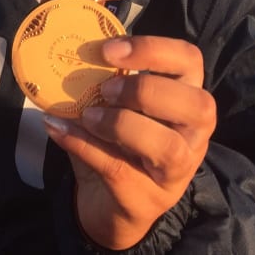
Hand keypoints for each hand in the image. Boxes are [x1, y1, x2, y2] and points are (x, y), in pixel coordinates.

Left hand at [43, 35, 215, 250]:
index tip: (108, 50)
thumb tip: (67, 52)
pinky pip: (117, 168)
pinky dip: (82, 143)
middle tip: (106, 89)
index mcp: (186, 100)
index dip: (153, 49)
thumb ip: (103, 81)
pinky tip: (57, 128)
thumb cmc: (114, 144)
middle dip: (145, 90)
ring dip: (121, 124)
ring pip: (167, 145)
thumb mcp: (114, 106)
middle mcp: (194, 136)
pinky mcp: (147, 199)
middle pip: (197, 105)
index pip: (190, 61)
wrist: (106, 205)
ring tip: (88, 115)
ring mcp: (176, 172)